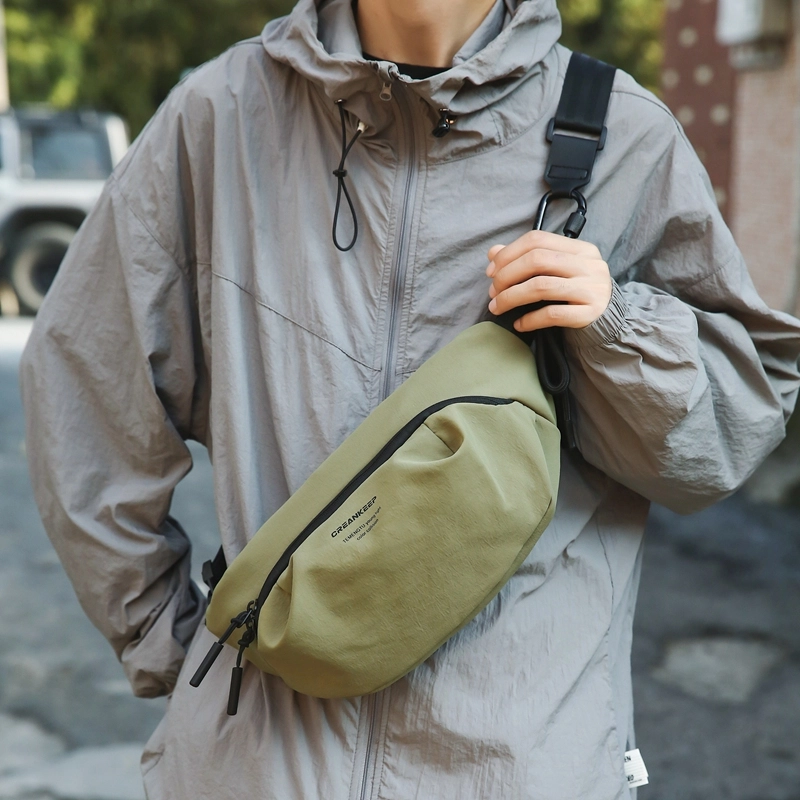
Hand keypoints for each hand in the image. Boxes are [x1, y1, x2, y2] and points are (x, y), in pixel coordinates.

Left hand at [486, 230, 611, 331]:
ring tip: (497, 307)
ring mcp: (591, 289)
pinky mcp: (589, 313)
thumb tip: (493, 253)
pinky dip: (530, 319)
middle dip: (507, 275)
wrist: (609, 318)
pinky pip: (553, 314)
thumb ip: (527, 258)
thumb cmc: (577, 291)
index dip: (508, 253)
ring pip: (541, 287)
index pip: (537, 239)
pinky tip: (518, 324)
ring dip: (511, 297)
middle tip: (492, 291)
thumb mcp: (557, 270)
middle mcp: (588, 265)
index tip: (491, 271)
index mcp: (580, 249)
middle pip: (537, 260)